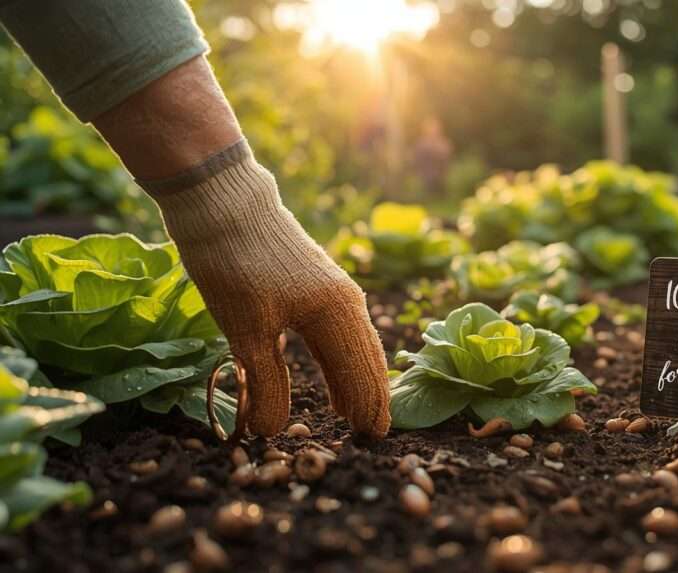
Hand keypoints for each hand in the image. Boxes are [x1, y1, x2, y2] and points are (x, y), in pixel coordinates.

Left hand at [153, 152, 390, 437]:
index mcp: (336, 316)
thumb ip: (264, 382)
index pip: (358, 375)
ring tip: (355, 409)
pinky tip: (332, 365)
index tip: (370, 442)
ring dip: (358, 378)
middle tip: (374, 434)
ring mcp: (335, 288)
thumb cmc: (234, 263)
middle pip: (366, 359)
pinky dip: (343, 355)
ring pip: (356, 343)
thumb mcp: (244, 330)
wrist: (222, 197)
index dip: (365, 410)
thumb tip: (272, 431)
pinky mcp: (317, 280)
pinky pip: (343, 329)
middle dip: (370, 397)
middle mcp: (346, 302)